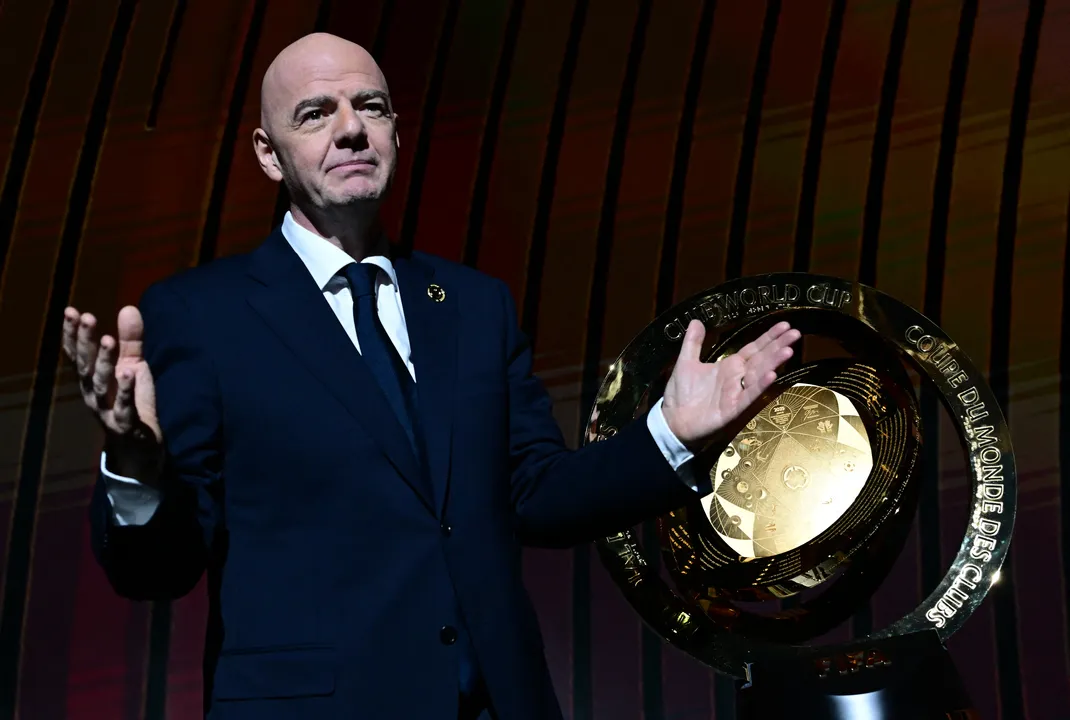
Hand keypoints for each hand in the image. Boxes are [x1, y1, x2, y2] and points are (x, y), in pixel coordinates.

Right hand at [62, 305, 162, 477]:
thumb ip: (131, 340)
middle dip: (85, 342)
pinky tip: (128, 373)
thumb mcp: (133, 366)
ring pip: (101, 385)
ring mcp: (107, 410)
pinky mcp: (126, 425)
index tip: (71, 311)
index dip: (73, 334)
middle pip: (85, 366)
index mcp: (92, 379)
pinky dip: (125, 390)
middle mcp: (93, 394)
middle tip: (87, 318)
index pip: (78, 354)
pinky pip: (124, 407)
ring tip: (108, 340)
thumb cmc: (132, 402)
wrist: (140, 446)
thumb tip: (128, 307)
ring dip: (104, 362)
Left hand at [661, 320, 800, 448]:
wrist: (672, 421)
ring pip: (759, 375)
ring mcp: (737, 393)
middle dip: (778, 346)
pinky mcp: (733, 408)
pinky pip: (749, 396)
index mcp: (729, 366)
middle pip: (762, 359)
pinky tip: (771, 375)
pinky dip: (760, 386)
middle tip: (796, 333)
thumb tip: (697, 320)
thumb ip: (693, 343)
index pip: (754, 348)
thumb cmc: (682, 394)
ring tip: (788, 350)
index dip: (769, 337)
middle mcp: (737, 378)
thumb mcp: (686, 362)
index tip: (785, 325)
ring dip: (773, 363)